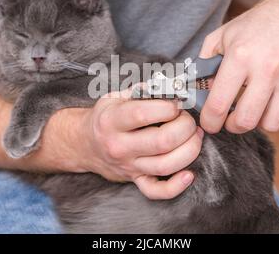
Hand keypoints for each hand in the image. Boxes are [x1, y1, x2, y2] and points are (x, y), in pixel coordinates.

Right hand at [80, 88, 202, 199]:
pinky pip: (156, 191)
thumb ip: (141, 91)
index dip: (167, 107)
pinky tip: (188, 174)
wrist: (84, 145)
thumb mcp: (114, 97)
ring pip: (166, 165)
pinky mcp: (136, 180)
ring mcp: (129, 166)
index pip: (143, 114)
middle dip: (185, 127)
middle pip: (162, 141)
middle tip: (188, 119)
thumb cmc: (104, 118)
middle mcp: (119, 146)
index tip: (176, 102)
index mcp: (112, 121)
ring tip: (194, 136)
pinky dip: (176, 186)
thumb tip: (169, 87)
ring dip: (190, 149)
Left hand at [200, 0, 278, 133]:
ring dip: (260, 120)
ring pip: (271, 124)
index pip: (218, 104)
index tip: (210, 123)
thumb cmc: (256, 27)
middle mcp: (268, 68)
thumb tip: (199, 93)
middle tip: (232, 118)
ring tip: (256, 105)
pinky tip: (276, 99)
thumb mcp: (222, 36)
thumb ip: (204, 65)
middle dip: (233, 125)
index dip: (210, 122)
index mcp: (240, 56)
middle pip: (245, 121)